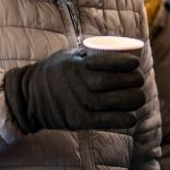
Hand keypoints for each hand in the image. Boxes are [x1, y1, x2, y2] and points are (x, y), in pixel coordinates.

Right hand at [5, 48, 145, 132]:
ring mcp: (77, 103)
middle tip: (140, 79)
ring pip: (110, 102)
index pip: (105, 63)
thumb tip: (117, 48)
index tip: (136, 62)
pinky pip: (103, 121)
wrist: (30, 96)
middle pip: (111, 83)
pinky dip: (120, 120)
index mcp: (75, 66)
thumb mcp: (68, 57)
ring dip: (131, 100)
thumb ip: (88, 55)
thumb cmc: (55, 72)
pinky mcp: (77, 121)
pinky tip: (132, 118)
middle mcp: (77, 84)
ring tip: (140, 97)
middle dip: (132, 81)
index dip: (124, 63)